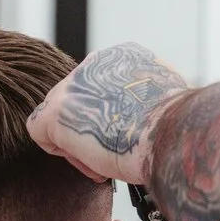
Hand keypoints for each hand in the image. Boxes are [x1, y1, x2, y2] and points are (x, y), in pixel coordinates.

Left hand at [27, 43, 190, 186]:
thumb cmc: (177, 127)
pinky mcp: (56, 113)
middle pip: (80, 101)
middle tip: (115, 151)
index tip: (127, 134)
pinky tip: (94, 163)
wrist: (173, 135)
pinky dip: (67, 155)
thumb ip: (145, 99)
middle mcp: (95, 64)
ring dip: (82, 144)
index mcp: (124, 56)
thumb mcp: (165, 100)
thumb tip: (143, 115)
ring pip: (62, 118)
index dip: (112, 115)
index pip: (102, 87)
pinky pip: (42, 135)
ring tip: (110, 161)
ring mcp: (72, 86)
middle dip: (94, 129)